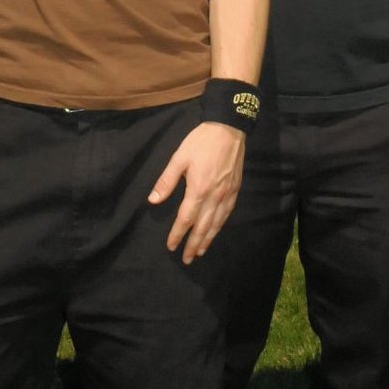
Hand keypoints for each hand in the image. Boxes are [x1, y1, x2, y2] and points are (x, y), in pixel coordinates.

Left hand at [148, 122, 245, 263]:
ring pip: (216, 223)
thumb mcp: (179, 158)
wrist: (229, 129)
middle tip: (186, 259)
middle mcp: (214, 196)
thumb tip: (153, 200)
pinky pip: (227, 214)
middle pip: (203, 226)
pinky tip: (215, 231)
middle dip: (193, 244)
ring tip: (200, 251)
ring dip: (207, 239)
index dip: (178, 234)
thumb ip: (167, 181)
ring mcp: (227, 194)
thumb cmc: (201, 142)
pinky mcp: (235, 190)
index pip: (186, 218)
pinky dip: (220, 226)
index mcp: (198, 189)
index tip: (171, 246)